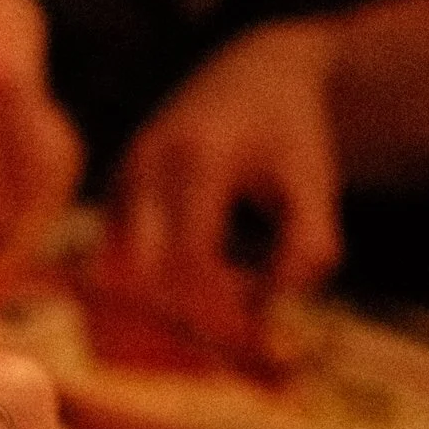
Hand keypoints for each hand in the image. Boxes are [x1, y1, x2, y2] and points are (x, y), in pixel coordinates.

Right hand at [110, 20, 345, 352]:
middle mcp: (144, 167)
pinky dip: (155, 294)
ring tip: (222, 325)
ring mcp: (121, 180)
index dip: (217, 311)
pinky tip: (202, 302)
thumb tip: (271, 320)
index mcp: (196, 157)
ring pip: (124, 275)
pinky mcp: (114, 197)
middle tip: (233, 351)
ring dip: (166, 311)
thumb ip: (306, 249)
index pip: (188, 258)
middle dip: (183, 321)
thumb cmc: (291, 134)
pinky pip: (121, 263)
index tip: (256, 343)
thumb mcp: (315, 185)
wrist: (256, 77)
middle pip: (143, 273)